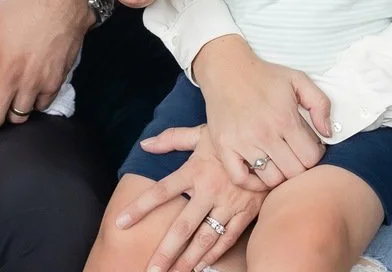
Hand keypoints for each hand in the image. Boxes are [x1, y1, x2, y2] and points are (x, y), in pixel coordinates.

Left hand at [0, 0, 90, 135]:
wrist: (62, 4)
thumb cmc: (22, 8)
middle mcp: (10, 77)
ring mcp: (33, 83)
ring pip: (17, 118)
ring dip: (10, 114)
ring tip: (9, 102)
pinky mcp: (53, 84)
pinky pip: (39, 107)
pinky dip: (33, 104)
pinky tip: (30, 92)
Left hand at [116, 125, 265, 271]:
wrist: (271, 143)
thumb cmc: (231, 138)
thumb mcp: (201, 133)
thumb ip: (172, 139)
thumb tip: (145, 143)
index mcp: (194, 170)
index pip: (161, 191)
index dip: (140, 207)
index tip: (120, 223)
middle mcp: (209, 190)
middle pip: (183, 226)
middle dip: (166, 251)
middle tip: (150, 269)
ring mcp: (229, 204)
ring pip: (205, 239)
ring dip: (188, 260)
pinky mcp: (246, 213)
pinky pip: (227, 239)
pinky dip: (214, 255)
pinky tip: (200, 267)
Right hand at [194, 36, 329, 189]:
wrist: (226, 69)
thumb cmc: (263, 76)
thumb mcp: (298, 79)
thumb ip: (320, 104)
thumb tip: (328, 133)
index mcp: (285, 118)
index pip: (311, 158)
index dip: (315, 155)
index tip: (309, 148)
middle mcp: (264, 133)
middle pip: (294, 172)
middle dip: (299, 166)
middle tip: (294, 155)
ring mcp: (242, 142)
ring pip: (271, 179)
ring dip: (279, 174)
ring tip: (278, 161)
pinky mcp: (224, 147)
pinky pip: (241, 179)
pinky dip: (252, 183)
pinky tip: (259, 172)